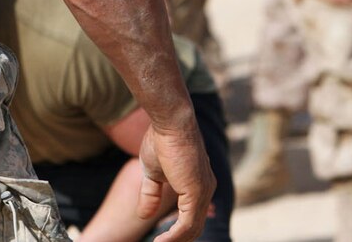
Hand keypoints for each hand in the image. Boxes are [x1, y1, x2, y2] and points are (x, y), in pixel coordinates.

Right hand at [137, 122, 215, 241]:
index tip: (161, 239)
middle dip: (178, 239)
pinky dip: (174, 236)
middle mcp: (206, 189)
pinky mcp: (197, 192)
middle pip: (194, 226)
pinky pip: (187, 224)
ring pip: (192, 228)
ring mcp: (203, 191)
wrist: (169, 122)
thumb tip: (144, 215)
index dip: (177, 230)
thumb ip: (151, 194)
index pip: (192, 215)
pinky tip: (160, 241)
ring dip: (174, 240)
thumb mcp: (152, 173)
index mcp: (198, 183)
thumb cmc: (160, 140)